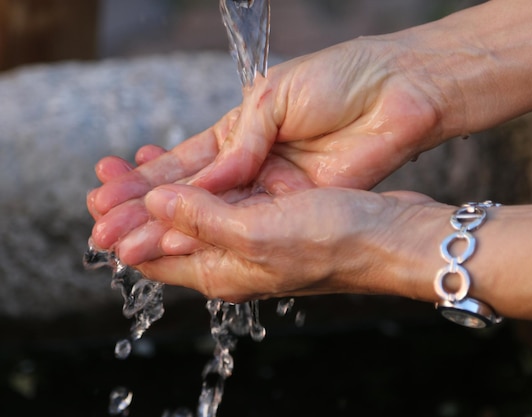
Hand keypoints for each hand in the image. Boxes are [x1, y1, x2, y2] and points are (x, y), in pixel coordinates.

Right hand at [87, 32, 441, 249]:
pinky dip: (216, 230)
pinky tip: (178, 239)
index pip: (184, 161)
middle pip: (192, 195)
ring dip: (171, 227)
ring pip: (216, 214)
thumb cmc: (338, 79)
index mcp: (241, 131)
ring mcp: (275, 189)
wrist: (396, 89)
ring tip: (125, 239)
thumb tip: (205, 177)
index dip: (145, 179)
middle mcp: (252, 166)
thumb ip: (240, 142)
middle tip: (102, 226)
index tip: (105, 193)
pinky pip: (252, 221)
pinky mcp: (301, 204)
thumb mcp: (275, 98)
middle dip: (146, 211)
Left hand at [116, 184, 443, 303]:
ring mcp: (257, 236)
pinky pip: (227, 196)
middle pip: (171, 231)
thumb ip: (200, 219)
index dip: (122, 225)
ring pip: (198, 210)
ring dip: (168, 185)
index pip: (155, 255)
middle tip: (107, 171)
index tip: (96, 195)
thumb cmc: (331, 241)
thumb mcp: (255, 233)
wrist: (390, 234)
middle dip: (137, 203)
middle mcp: (235, 259)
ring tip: (141, 155)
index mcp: (222, 273)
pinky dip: (205, 178)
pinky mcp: (277, 215)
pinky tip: (199, 160)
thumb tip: (151, 206)